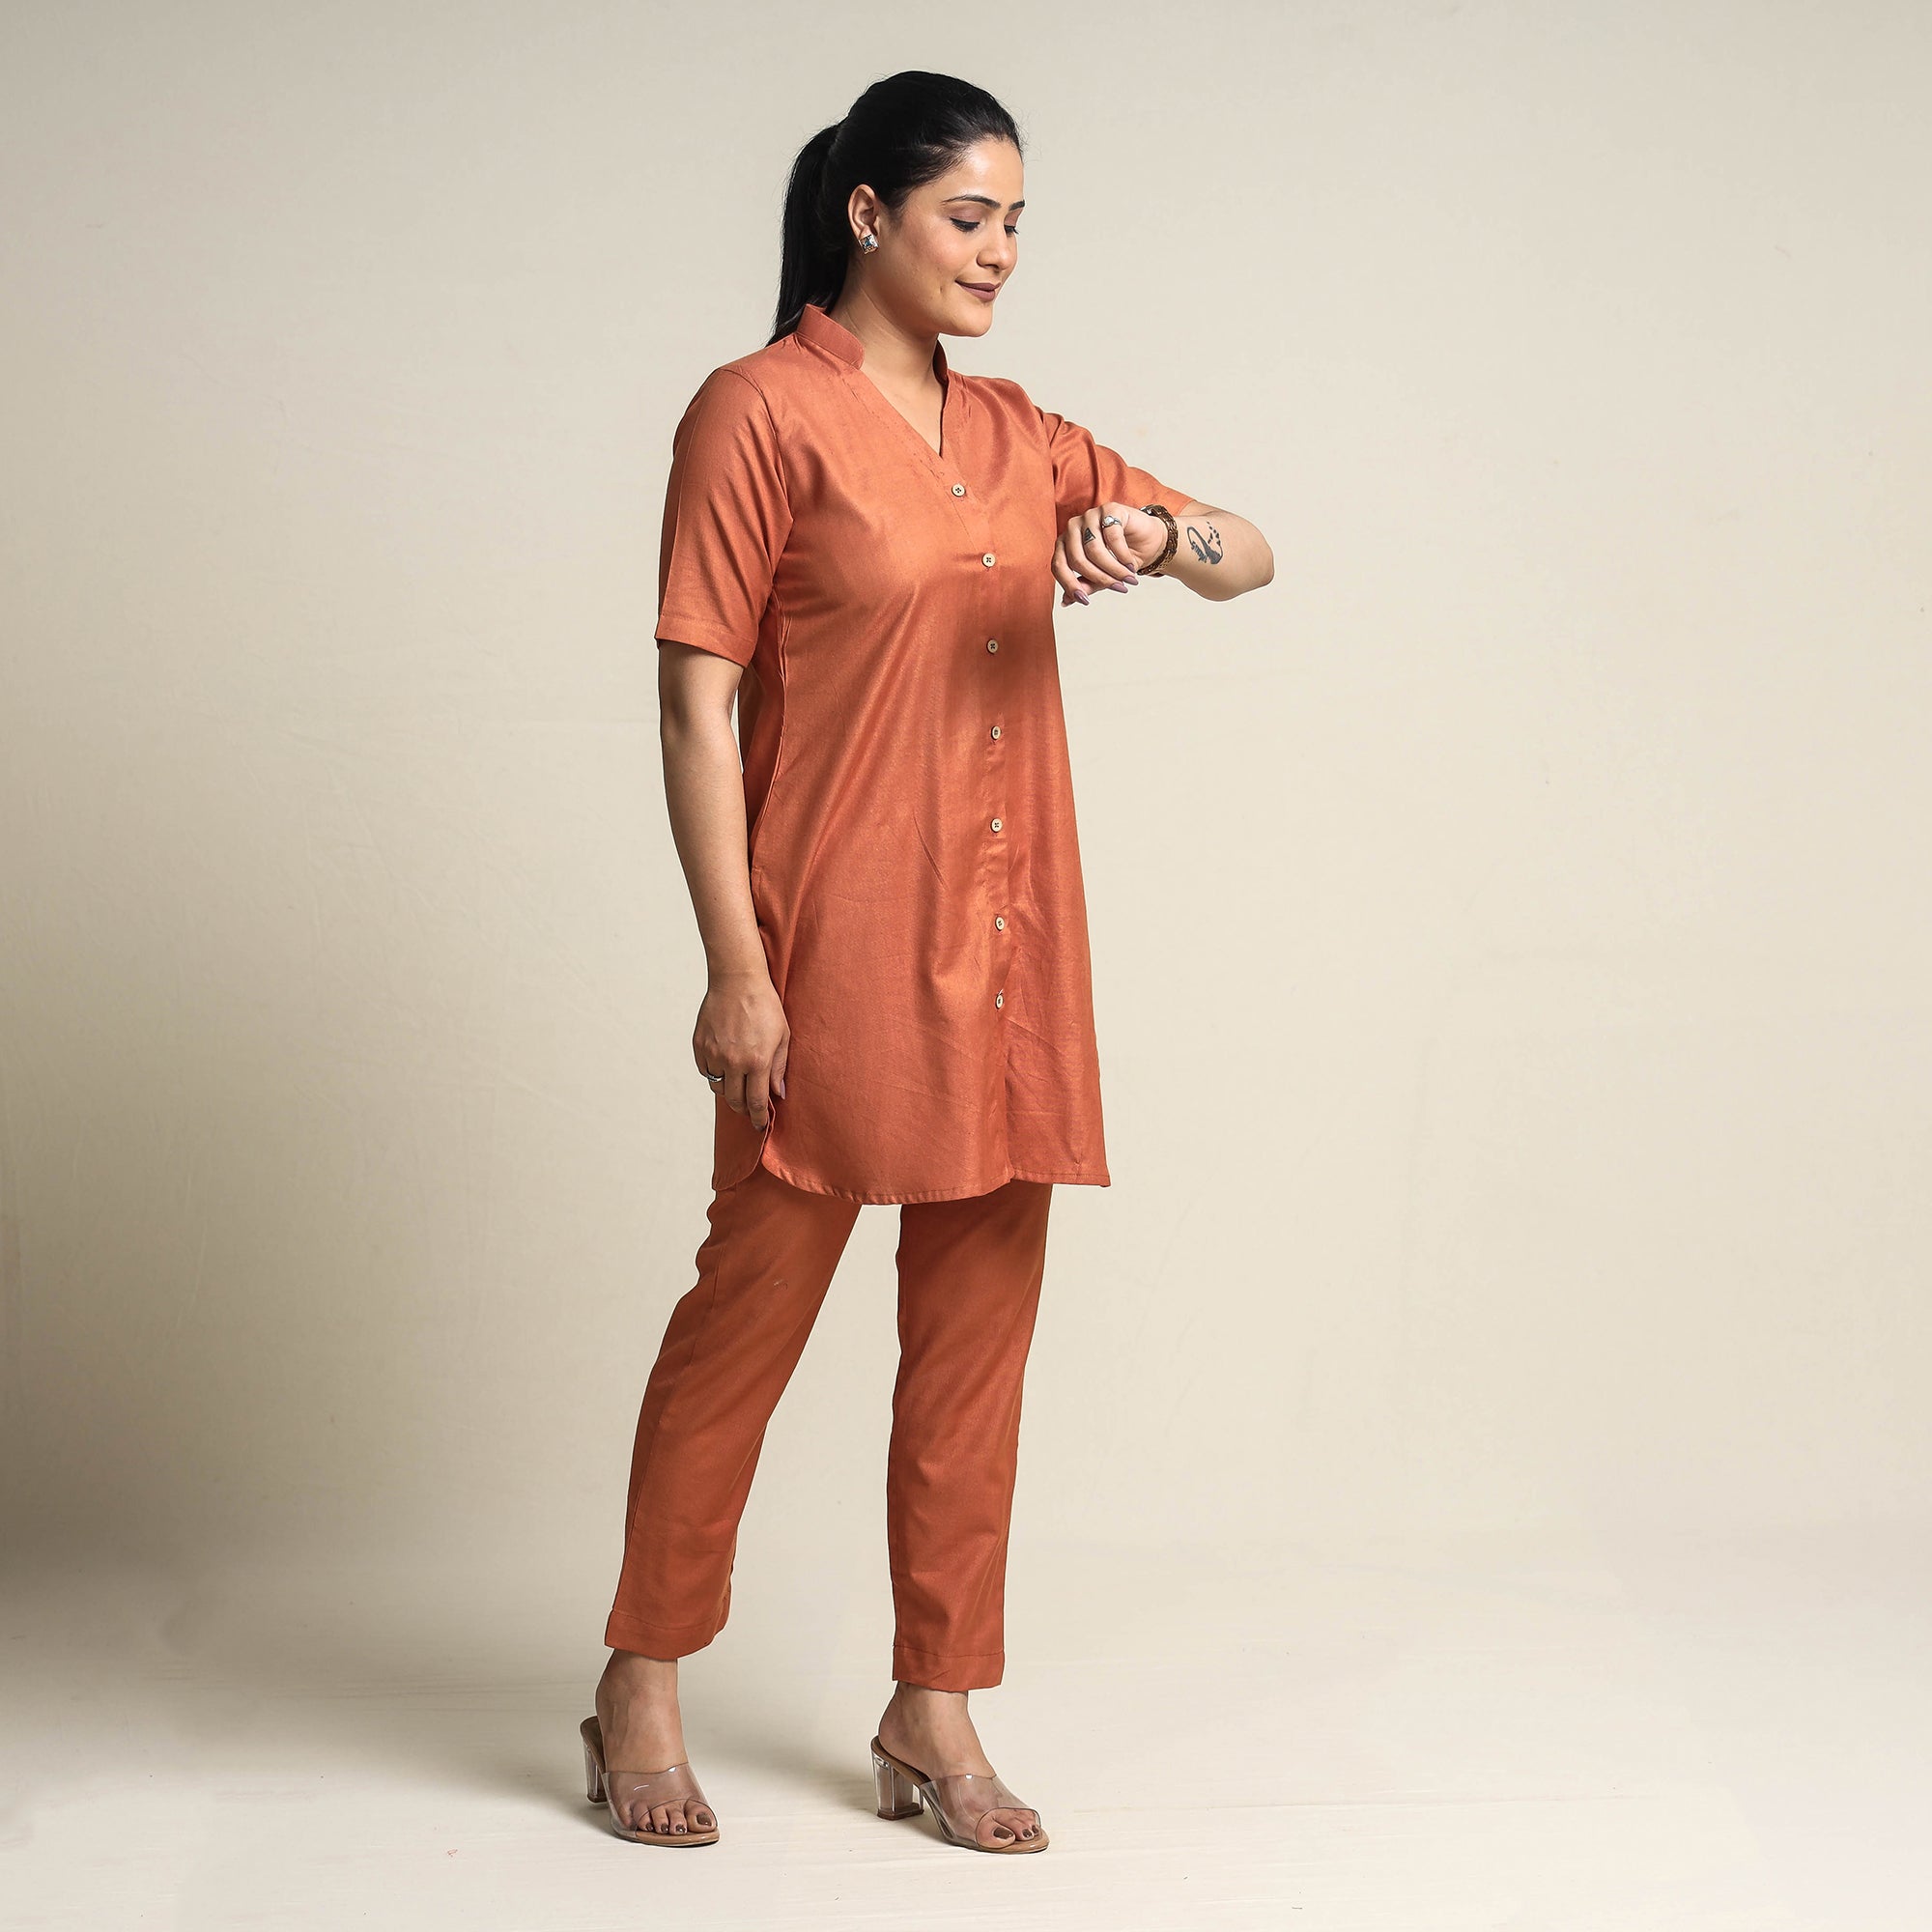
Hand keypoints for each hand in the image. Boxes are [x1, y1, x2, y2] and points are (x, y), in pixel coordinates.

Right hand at [694, 969, 788, 1129]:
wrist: (738, 980)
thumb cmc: (765, 1005)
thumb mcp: (782, 1036)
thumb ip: (779, 1067)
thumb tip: (779, 1093)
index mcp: (757, 1061)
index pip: (756, 1102)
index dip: (759, 1118)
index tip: (761, 1126)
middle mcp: (733, 1061)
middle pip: (735, 1101)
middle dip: (744, 1110)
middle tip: (750, 1109)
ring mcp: (713, 1053)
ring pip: (718, 1088)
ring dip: (729, 1091)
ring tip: (738, 1083)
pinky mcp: (700, 1045)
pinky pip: (705, 1070)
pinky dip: (714, 1073)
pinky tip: (725, 1064)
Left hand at [1053, 501, 1159, 605]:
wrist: (1147, 541)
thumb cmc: (1121, 557)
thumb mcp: (1102, 574)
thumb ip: (1086, 584)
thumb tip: (1067, 601)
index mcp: (1065, 543)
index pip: (1058, 565)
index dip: (1069, 585)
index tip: (1085, 601)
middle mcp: (1073, 527)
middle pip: (1077, 559)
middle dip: (1099, 578)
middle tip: (1118, 588)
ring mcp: (1090, 516)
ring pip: (1094, 549)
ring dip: (1113, 569)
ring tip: (1128, 578)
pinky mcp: (1109, 509)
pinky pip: (1112, 537)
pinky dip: (1122, 555)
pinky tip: (1130, 565)